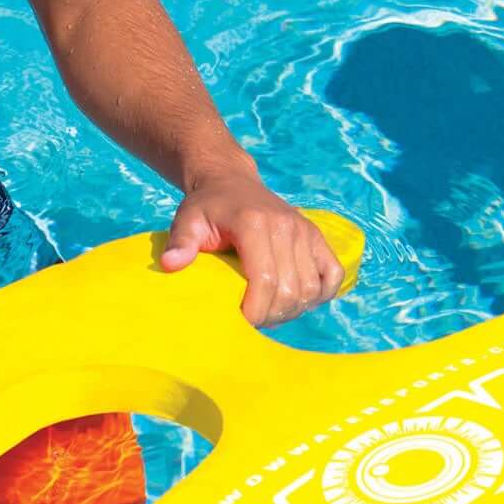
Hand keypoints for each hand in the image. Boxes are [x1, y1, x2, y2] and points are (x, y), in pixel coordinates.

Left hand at [160, 166, 344, 325]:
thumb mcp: (187, 220)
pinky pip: (333, 274)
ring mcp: (305, 231)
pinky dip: (321, 294)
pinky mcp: (317, 237)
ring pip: (311, 288)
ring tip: (270, 311)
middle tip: (252, 319)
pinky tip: (299, 300)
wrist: (231, 182)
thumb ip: (180, 243)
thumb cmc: (207, 207)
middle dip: (271, 315)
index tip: (240, 321)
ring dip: (293, 309)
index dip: (255, 311)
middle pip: (290, 290)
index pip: (265, 281)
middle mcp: (287, 226)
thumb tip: (170, 266)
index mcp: (255, 224)